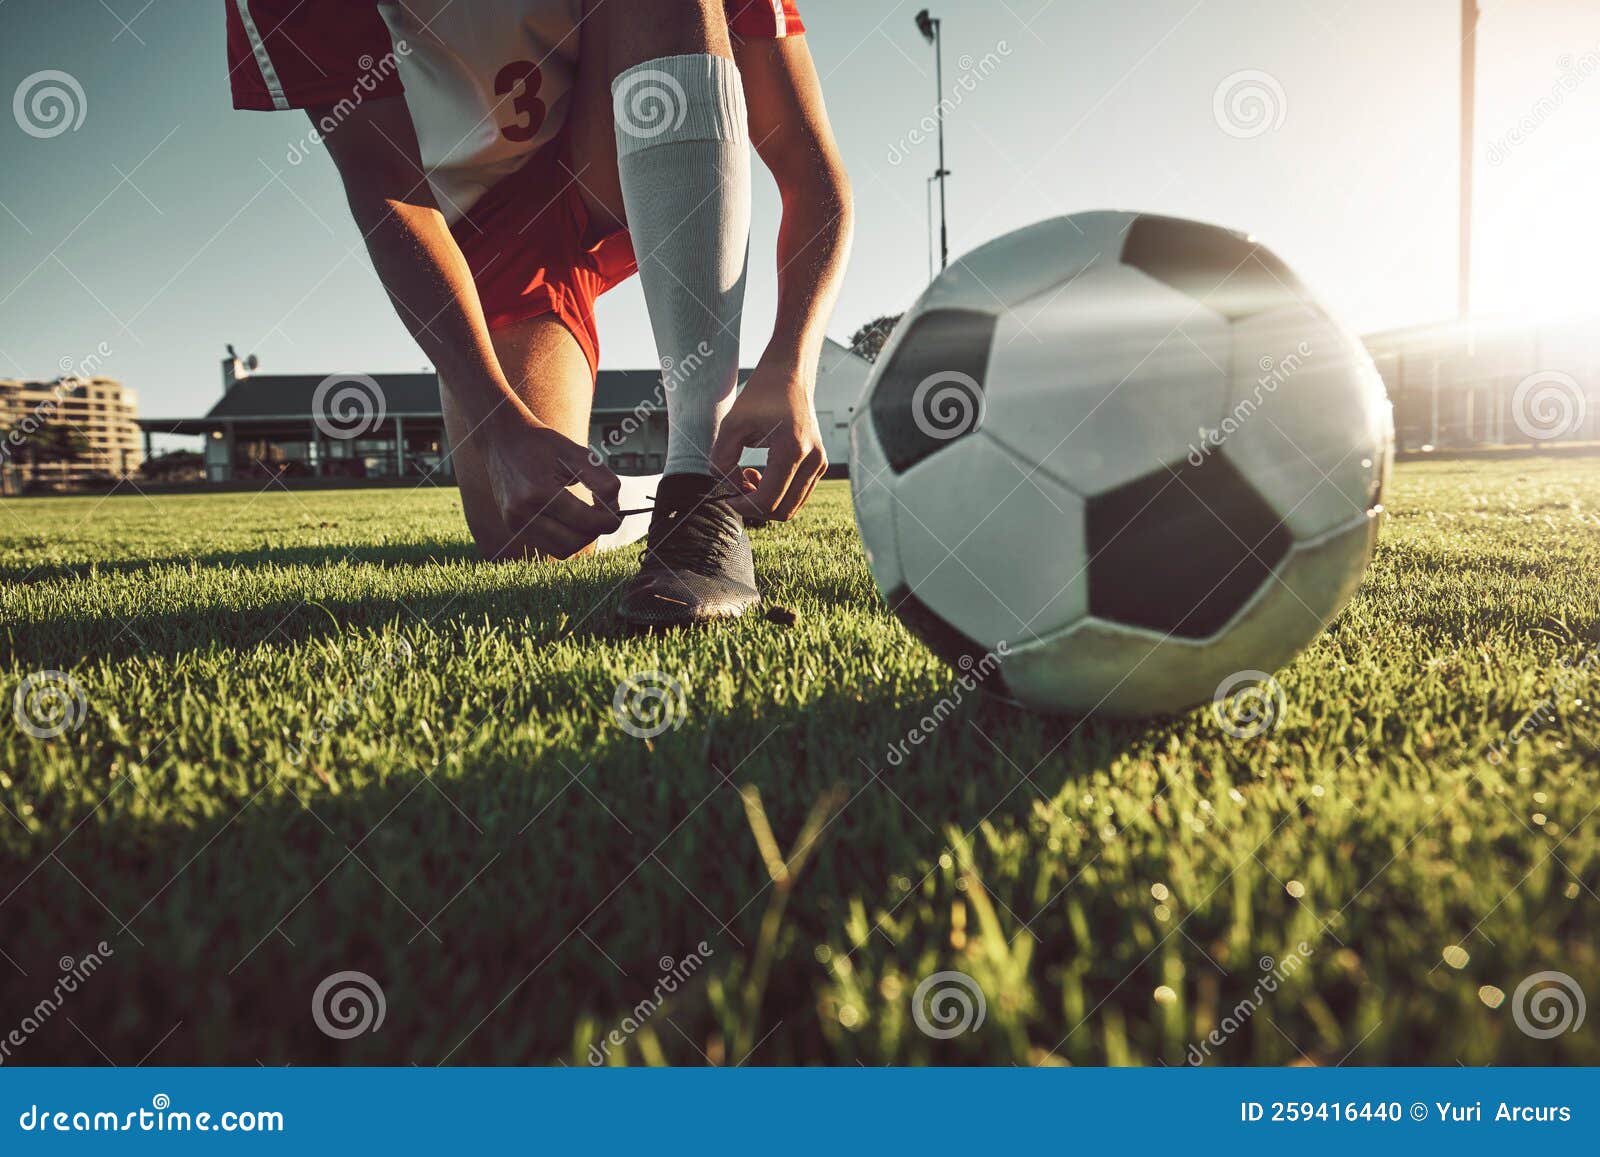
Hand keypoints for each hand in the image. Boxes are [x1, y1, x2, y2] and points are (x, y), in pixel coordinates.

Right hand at [481, 416, 621, 558]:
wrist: (503, 440)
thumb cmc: (543, 444)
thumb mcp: (578, 454)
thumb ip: (603, 481)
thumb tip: (614, 511)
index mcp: (539, 492)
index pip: (586, 522)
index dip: (610, 520)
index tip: (616, 511)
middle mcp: (523, 512)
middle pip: (576, 542)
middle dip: (596, 531)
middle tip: (603, 513)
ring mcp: (515, 523)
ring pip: (563, 550)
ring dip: (581, 538)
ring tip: (587, 517)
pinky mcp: (514, 528)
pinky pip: (549, 547)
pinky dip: (565, 538)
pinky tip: (570, 519)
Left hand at [709, 359, 826, 520]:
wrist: (790, 375)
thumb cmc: (761, 395)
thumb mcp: (731, 425)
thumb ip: (722, 460)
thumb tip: (729, 487)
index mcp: (792, 450)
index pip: (768, 501)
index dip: (743, 506)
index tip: (728, 496)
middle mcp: (812, 460)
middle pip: (782, 511)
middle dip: (755, 508)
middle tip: (736, 488)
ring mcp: (819, 463)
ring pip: (791, 507)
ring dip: (766, 502)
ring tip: (747, 477)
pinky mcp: (819, 463)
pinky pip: (797, 495)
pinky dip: (777, 494)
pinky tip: (761, 475)